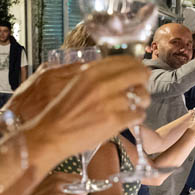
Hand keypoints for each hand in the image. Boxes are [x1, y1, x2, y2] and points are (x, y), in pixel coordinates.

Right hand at [19, 57, 149, 166]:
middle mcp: (102, 84)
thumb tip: (120, 69)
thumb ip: (96, 75)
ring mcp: (110, 103)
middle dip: (144, 81)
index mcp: (91, 72)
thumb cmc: (62, 111)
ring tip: (136, 105)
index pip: (126, 61)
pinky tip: (129, 118)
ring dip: (143, 101)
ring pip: (143, 96)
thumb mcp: (76, 83)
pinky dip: (137, 117)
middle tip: (142, 87)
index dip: (137, 65)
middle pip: (139, 74)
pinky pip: (139, 114)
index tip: (139, 70)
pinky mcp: (115, 121)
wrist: (50, 134)